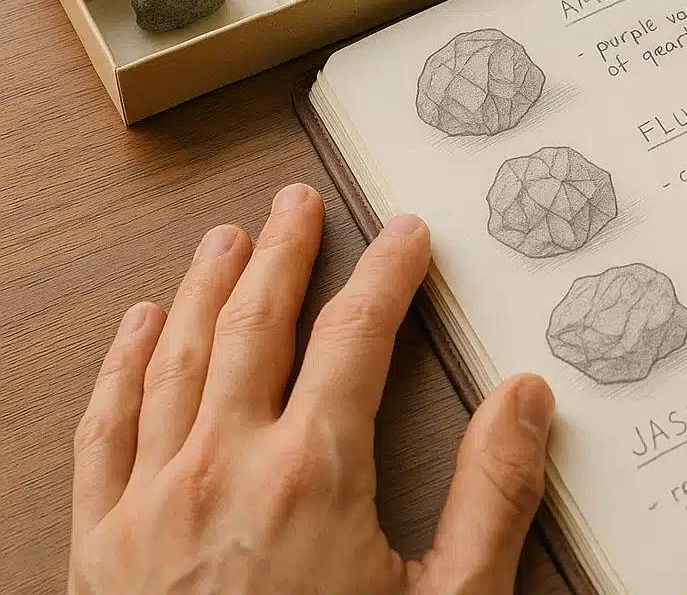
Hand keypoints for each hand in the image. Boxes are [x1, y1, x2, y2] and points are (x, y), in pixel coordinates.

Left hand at [71, 184, 555, 593]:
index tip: (404, 234)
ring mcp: (149, 501)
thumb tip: (526, 401)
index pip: (356, 334)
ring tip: (224, 240)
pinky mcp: (96, 544)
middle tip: (297, 206)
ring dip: (200, 286)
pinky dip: (119, 363)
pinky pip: (103, 425)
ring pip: (172, 356)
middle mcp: (223, 466)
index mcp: (313, 474)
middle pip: (254, 323)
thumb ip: (493, 497)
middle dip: (282, 253)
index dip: (386, 272)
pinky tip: (134, 328)